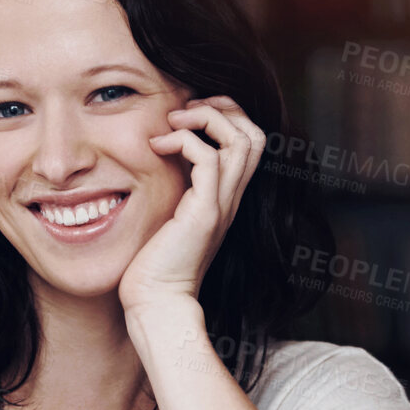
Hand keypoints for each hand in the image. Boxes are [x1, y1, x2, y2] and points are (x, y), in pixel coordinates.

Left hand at [118, 95, 264, 313]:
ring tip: (173, 122)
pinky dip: (185, 141)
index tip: (188, 116)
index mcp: (226, 196)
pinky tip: (158, 146)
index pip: (250, 140)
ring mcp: (222, 205)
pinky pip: (208, 160)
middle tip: (185, 111)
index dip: (227, 115)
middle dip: (223, 108)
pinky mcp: (204, 214)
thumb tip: (156, 153)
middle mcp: (231, 198)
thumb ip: (174, 187)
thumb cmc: (154, 263)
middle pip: (255, 134)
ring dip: (206, 118)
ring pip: (241, 140)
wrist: (157, 301)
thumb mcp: (168, 214)